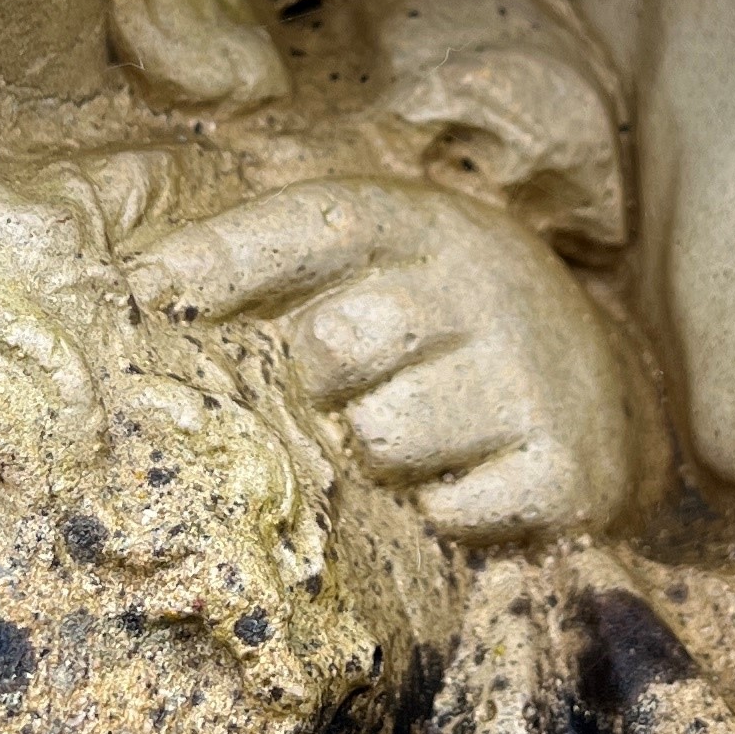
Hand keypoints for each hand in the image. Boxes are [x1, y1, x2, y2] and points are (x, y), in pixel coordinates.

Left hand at [123, 178, 634, 546]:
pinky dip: (444, 509)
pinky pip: (448, 512)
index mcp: (429, 223)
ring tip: (419, 429)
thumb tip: (131, 279)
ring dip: (382, 452)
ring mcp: (531, 380)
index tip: (142, 288)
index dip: (221, 255)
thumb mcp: (379, 258)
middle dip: (322, 377)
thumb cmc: (445, 319)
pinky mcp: (564, 470)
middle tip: (359, 380)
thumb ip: (272, 257)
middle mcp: (487, 287)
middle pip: (333, 343)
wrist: (603, 384)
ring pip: (383, 437)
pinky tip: (470, 473)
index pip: (311, 222)